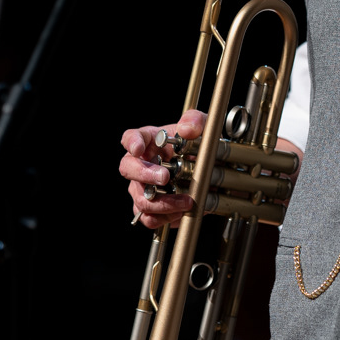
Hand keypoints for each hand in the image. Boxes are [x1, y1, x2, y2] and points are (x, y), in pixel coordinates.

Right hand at [119, 110, 204, 228]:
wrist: (211, 171)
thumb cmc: (200, 146)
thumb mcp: (204, 127)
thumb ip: (196, 120)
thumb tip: (186, 129)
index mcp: (150, 140)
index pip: (131, 137)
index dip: (132, 142)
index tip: (139, 148)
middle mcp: (142, 165)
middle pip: (128, 168)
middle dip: (145, 174)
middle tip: (165, 177)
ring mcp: (143, 188)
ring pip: (140, 199)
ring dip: (162, 203)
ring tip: (186, 201)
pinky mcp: (152, 209)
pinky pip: (149, 218)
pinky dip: (166, 218)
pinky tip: (182, 212)